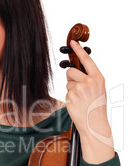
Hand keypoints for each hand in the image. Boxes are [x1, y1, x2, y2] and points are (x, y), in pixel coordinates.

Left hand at [65, 40, 113, 163]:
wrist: (94, 123)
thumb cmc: (96, 107)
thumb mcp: (99, 89)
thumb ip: (90, 79)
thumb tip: (77, 73)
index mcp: (98, 78)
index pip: (87, 60)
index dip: (78, 50)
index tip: (72, 41)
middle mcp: (89, 81)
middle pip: (70, 71)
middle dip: (70, 78)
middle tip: (77, 88)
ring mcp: (79, 88)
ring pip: (67, 83)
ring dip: (70, 89)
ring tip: (79, 99)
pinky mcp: (71, 96)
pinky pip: (66, 92)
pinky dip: (69, 98)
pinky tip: (76, 104)